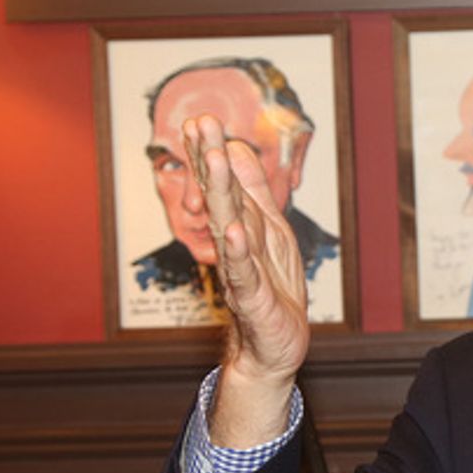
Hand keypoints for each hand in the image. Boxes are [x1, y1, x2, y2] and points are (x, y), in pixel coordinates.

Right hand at [184, 115, 310, 446]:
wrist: (272, 350)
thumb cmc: (272, 291)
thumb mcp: (270, 234)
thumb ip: (254, 194)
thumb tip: (239, 149)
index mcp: (242, 227)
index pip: (223, 185)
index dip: (212, 155)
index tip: (200, 121)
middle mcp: (236, 246)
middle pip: (222, 198)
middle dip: (212, 160)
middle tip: (200, 124)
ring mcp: (242, 272)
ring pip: (230, 228)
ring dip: (222, 195)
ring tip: (217, 160)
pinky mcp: (253, 300)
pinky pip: (244, 273)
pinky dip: (239, 253)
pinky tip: (234, 231)